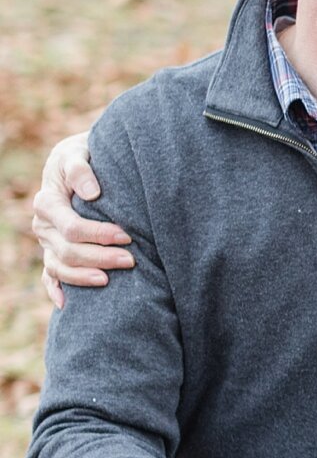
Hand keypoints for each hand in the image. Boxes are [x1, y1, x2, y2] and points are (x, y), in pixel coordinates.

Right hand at [33, 131, 129, 306]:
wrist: (78, 161)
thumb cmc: (82, 155)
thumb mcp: (78, 152)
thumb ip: (81, 168)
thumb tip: (91, 192)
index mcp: (47, 202)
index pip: (71, 227)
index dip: (99, 235)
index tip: (127, 235)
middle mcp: (43, 225)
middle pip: (67, 252)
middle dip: (99, 258)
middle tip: (131, 260)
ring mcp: (46, 242)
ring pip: (59, 268)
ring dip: (84, 277)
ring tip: (109, 281)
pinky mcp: (52, 252)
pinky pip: (49, 276)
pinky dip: (55, 291)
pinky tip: (68, 305)